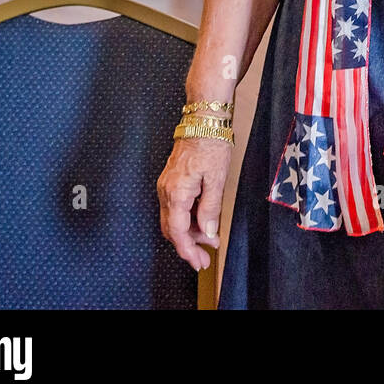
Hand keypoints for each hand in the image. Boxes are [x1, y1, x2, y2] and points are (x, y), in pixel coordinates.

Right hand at [156, 137, 231, 270]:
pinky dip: (188, 217)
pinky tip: (203, 219)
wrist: (203, 120)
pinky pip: (176, 207)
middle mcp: (166, 191)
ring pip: (174, 219)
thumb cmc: (210, 144)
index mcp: (176, 194)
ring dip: (190, 231)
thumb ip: (210, 208)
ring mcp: (167, 186)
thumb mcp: (216, 179)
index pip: (178, 232)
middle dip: (189, 245)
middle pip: (172, 229)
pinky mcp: (172, 180)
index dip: (188, 251)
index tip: (199, 262)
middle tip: (206, 256)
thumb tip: (208, 232)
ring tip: (210, 237)